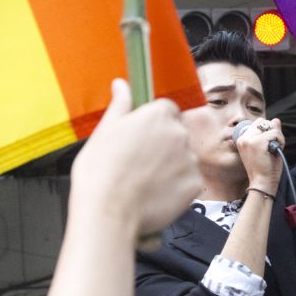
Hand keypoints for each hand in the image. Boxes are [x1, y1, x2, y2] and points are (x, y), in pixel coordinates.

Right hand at [71, 80, 200, 235]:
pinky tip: (155, 195)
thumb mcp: (104, 130)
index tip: (141, 137)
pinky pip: (189, 182)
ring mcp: (190, 160)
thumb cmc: (100, 171)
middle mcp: (179, 133)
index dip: (154, 124)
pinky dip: (177, 188)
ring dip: (172, 166)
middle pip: (178, 134)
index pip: (167, 110)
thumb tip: (121, 84)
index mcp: (158, 115)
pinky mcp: (195, 185)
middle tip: (140, 163)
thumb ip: (120, 105)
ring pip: (184, 159)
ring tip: (146, 182)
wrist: (108, 211)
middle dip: (164, 145)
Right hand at [234, 116, 283, 191]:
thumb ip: (271, 133)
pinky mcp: (258, 142)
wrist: (262, 183)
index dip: (268, 132)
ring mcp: (250, 140)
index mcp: (242, 140)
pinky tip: (277, 150)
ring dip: (278, 137)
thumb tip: (276, 120)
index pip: (258, 123)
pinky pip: (275, 133)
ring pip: (270, 126)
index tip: (268, 146)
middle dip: (273, 132)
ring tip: (274, 150)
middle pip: (263, 122)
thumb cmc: (265, 169)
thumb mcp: (267, 148)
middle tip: (273, 147)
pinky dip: (281, 141)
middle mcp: (244, 138)